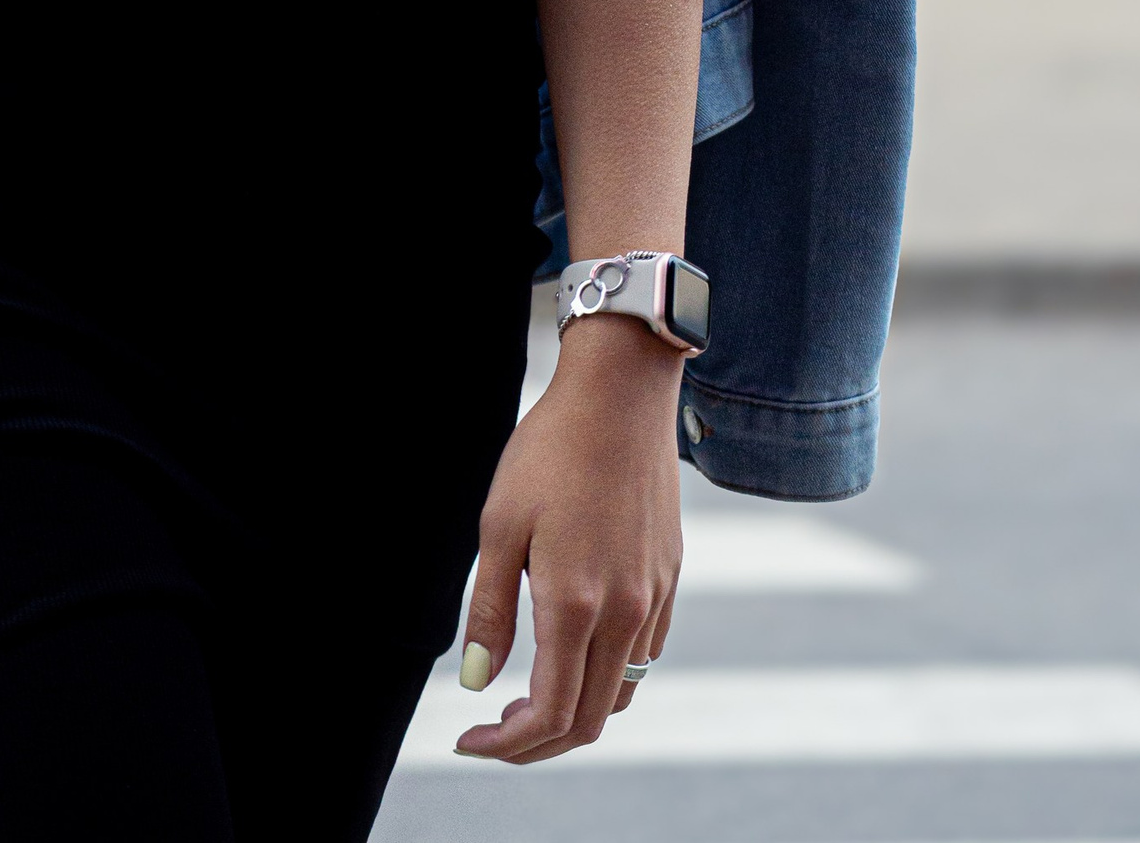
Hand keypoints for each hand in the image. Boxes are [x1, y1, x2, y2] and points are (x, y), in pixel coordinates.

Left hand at [455, 320, 683, 763]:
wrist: (622, 393)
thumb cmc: (550, 451)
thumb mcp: (499, 525)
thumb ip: (489, 610)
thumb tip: (478, 683)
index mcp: (576, 605)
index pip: (549, 716)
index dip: (506, 745)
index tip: (468, 740)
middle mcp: (626, 613)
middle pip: (589, 721)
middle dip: (537, 743)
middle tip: (494, 731)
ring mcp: (655, 597)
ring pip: (621, 692)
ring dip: (575, 710)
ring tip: (528, 694)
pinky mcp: (670, 577)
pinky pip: (644, 654)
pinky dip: (606, 675)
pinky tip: (574, 648)